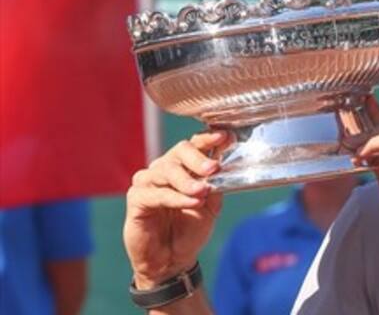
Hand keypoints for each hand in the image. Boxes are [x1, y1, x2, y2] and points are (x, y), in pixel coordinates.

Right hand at [123, 131, 227, 287]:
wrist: (172, 260)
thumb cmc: (190, 229)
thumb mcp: (211, 206)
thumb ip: (216, 185)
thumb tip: (223, 166)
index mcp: (184, 166)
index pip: (195, 144)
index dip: (208, 139)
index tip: (224, 136)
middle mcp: (164, 168)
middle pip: (180, 151)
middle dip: (198, 158)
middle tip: (213, 167)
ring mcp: (148, 182)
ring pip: (166, 170)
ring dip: (187, 181)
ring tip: (203, 191)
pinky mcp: (136, 199)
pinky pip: (155, 193)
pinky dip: (175, 197)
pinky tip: (191, 201)